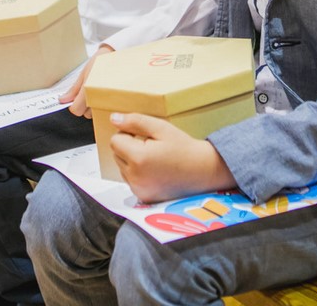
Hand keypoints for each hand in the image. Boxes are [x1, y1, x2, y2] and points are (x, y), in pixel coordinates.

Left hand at [59, 44, 113, 117]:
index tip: (75, 99)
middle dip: (83, 106)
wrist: (115, 55)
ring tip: (95, 94)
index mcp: (88, 88)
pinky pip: (104, 110)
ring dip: (93, 107)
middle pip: (85, 114)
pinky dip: (101, 106)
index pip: (76, 110)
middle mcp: (98, 97)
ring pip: (95, 113)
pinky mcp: (116, 100)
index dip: (73, 106)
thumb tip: (62, 100)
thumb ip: (73, 90)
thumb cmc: (99, 62)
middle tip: (86, 93)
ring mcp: (108, 100)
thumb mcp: (83, 73)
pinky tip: (102, 96)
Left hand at [109, 113, 235, 202]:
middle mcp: (135, 177)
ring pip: (122, 168)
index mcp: (138, 158)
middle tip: (152, 147)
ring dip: (132, 161)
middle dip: (129, 148)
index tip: (146, 137)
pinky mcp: (143, 197)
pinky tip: (155, 171)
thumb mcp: (161, 128)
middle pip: (116, 155)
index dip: (128, 135)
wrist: (203, 171)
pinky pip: (130, 180)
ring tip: (155, 160)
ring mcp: (139, 190)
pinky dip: (138, 174)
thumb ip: (135, 121)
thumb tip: (113, 119)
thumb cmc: (184, 148)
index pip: (115, 141)